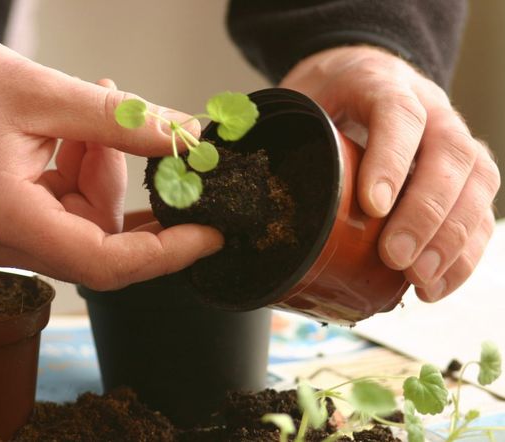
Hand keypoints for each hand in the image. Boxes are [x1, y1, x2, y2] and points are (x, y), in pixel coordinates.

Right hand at [0, 16, 222, 289]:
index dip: (166, 253)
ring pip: (85, 223)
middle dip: (128, 189)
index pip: (105, 263)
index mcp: (3, 217)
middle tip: (141, 133)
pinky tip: (79, 133)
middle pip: (99, 240)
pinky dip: (82, 173)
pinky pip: (63, 209)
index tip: (210, 235)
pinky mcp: (3, 218)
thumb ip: (122, 122)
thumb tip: (188, 139)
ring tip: (94, 117)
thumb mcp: (44, 93)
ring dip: (103, 173)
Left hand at [280, 46, 499, 301]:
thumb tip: (225, 182)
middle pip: (449, 157)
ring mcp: (452, 140)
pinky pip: (479, 210)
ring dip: (453, 240)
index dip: (390, 159)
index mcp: (382, 85)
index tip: (371, 206)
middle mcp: (430, 109)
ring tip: (421, 283)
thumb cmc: (327, 96)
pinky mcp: (462, 173)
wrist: (364, 74)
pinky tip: (436, 284)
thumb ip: (272, 132)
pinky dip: (464, 252)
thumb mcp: (296, 101)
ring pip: (475, 186)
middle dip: (427, 214)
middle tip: (396, 258)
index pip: (398, 115)